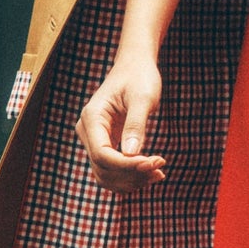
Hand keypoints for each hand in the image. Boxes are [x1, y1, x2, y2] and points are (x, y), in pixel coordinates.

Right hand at [76, 54, 164, 192]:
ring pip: (106, 175)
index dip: (127, 165)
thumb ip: (136, 125)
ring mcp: (94, 140)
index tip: (154, 163)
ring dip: (131, 180)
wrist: (135, 67)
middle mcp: (87, 131)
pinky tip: (152, 172)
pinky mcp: (105, 144)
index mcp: (92, 117)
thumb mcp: (142, 98)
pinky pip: (113, 169)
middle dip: (132, 174)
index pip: (102, 154)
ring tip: (159, 173)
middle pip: (103, 168)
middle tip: (160, 168)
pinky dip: (130, 176)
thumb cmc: (140, 77)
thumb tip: (132, 154)